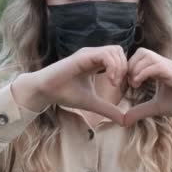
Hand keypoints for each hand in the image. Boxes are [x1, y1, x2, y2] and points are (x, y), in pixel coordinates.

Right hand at [13, 45, 127, 125]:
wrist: (45, 91)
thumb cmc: (65, 94)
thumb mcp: (92, 103)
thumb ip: (108, 109)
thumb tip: (125, 121)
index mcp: (95, 62)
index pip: (118, 57)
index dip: (125, 70)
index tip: (123, 87)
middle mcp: (93, 55)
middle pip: (119, 51)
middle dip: (125, 67)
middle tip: (120, 85)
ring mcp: (88, 53)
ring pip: (115, 50)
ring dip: (120, 67)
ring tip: (114, 84)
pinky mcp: (83, 56)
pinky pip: (105, 54)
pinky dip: (113, 66)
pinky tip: (110, 81)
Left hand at [124, 48, 171, 130]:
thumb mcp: (157, 107)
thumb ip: (140, 110)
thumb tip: (123, 120)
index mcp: (160, 68)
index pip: (139, 57)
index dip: (129, 68)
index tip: (126, 84)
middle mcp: (165, 63)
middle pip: (140, 52)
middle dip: (130, 66)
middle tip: (129, 83)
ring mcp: (170, 67)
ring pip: (145, 55)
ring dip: (135, 69)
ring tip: (134, 84)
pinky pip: (155, 65)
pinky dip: (142, 72)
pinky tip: (139, 85)